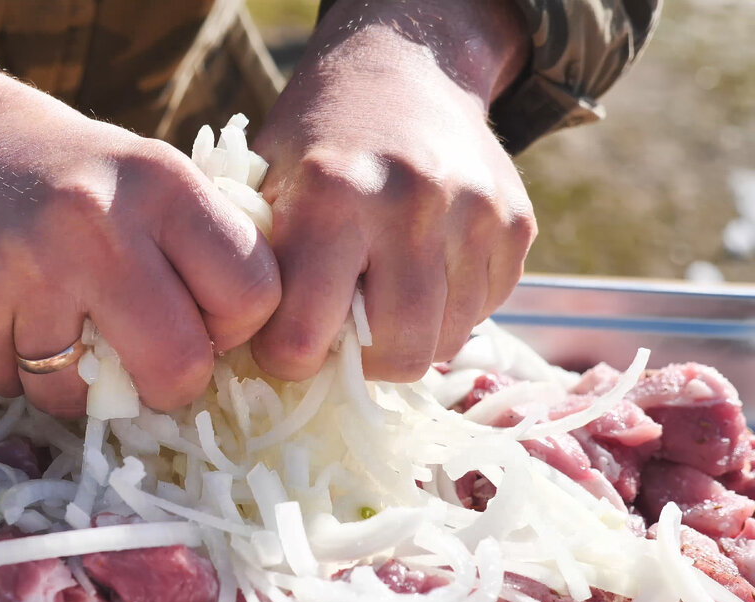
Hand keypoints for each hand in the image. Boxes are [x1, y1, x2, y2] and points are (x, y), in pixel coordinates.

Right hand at [0, 41, 279, 415]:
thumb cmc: (70, 174)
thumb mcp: (151, 176)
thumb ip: (204, 249)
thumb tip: (251, 349)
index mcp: (161, 185)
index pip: (252, 297)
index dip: (235, 328)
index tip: (204, 321)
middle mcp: (94, 223)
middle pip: (177, 368)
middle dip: (168, 386)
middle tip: (146, 365)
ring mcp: (21, 268)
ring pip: (78, 397)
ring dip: (74, 383)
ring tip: (60, 327)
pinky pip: (8, 387)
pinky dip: (13, 370)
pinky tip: (6, 317)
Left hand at [251, 0, 535, 381]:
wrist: (406, 68)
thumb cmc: (318, 141)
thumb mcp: (265, 185)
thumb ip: (259, 266)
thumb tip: (251, 356)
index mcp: (332, 194)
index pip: (306, 335)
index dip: (286, 357)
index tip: (281, 344)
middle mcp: (411, 203)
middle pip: (397, 352)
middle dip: (360, 365)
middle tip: (339, 339)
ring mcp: (475, 212)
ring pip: (447, 339)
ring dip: (407, 341)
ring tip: (378, 305)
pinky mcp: (517, 224)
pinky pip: (484, 311)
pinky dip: (449, 314)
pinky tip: (419, 277)